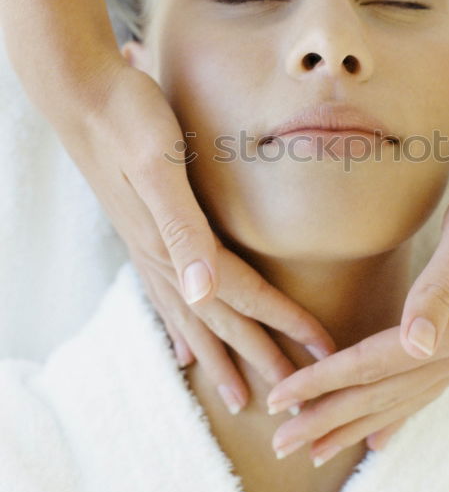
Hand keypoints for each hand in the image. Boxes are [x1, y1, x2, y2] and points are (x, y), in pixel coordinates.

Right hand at [58, 56, 335, 410]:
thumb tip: (202, 292)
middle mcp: (161, 257)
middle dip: (260, 359)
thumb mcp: (159, 167)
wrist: (82, 93)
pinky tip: (183, 346)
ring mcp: (148, 250)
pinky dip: (179, 329)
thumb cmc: (129, 120)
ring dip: (219, 357)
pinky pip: (164, 298)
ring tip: (237, 392)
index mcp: (176, 244)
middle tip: (292, 397)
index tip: (323, 353)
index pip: (246, 295)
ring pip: (192, 319)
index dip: (287, 324)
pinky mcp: (140, 235)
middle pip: (223, 320)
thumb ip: (181, 230)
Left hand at [265, 142, 448, 458]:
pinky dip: (396, 414)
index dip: (322, 382)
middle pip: (382, 394)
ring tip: (319, 450)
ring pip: (401, 399)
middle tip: (280, 446)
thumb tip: (414, 344)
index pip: (373, 364)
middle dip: (329, 419)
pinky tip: (379, 434)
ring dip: (356, 424)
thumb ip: (439, 290)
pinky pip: (425, 389)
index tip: (278, 401)